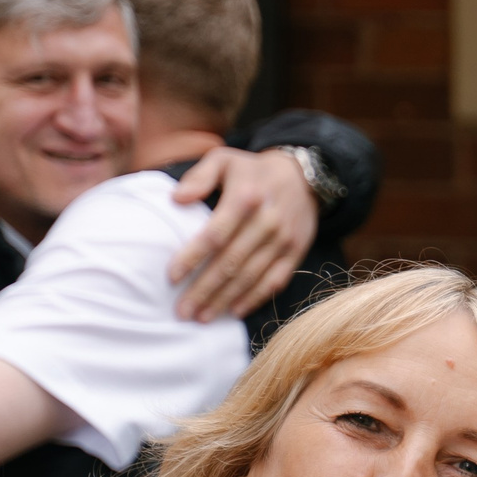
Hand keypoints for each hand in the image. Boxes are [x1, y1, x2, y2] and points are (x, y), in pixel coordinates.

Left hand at [168, 147, 319, 321]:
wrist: (304, 175)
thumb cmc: (252, 170)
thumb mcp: (224, 159)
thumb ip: (199, 177)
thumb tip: (176, 199)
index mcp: (246, 197)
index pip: (215, 234)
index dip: (192, 257)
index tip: (172, 277)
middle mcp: (267, 221)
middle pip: (231, 262)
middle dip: (205, 289)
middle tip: (182, 311)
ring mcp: (284, 239)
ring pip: (251, 276)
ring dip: (225, 300)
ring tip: (201, 317)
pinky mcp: (296, 251)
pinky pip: (275, 280)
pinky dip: (255, 298)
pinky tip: (234, 311)